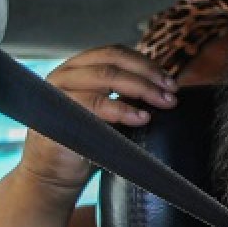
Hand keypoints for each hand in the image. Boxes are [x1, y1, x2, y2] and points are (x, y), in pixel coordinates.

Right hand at [18, 45, 176, 197]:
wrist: (56, 173)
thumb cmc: (89, 142)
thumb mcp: (111, 113)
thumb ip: (128, 97)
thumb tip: (166, 91)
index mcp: (80, 69)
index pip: (116, 53)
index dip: (146, 64)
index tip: (170, 82)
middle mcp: (67, 73)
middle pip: (113, 62)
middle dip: (148, 76)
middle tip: (171, 95)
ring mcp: (59, 90)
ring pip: (105, 76)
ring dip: (140, 88)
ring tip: (162, 104)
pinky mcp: (56, 111)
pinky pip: (93, 104)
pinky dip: (122, 109)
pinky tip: (141, 118)